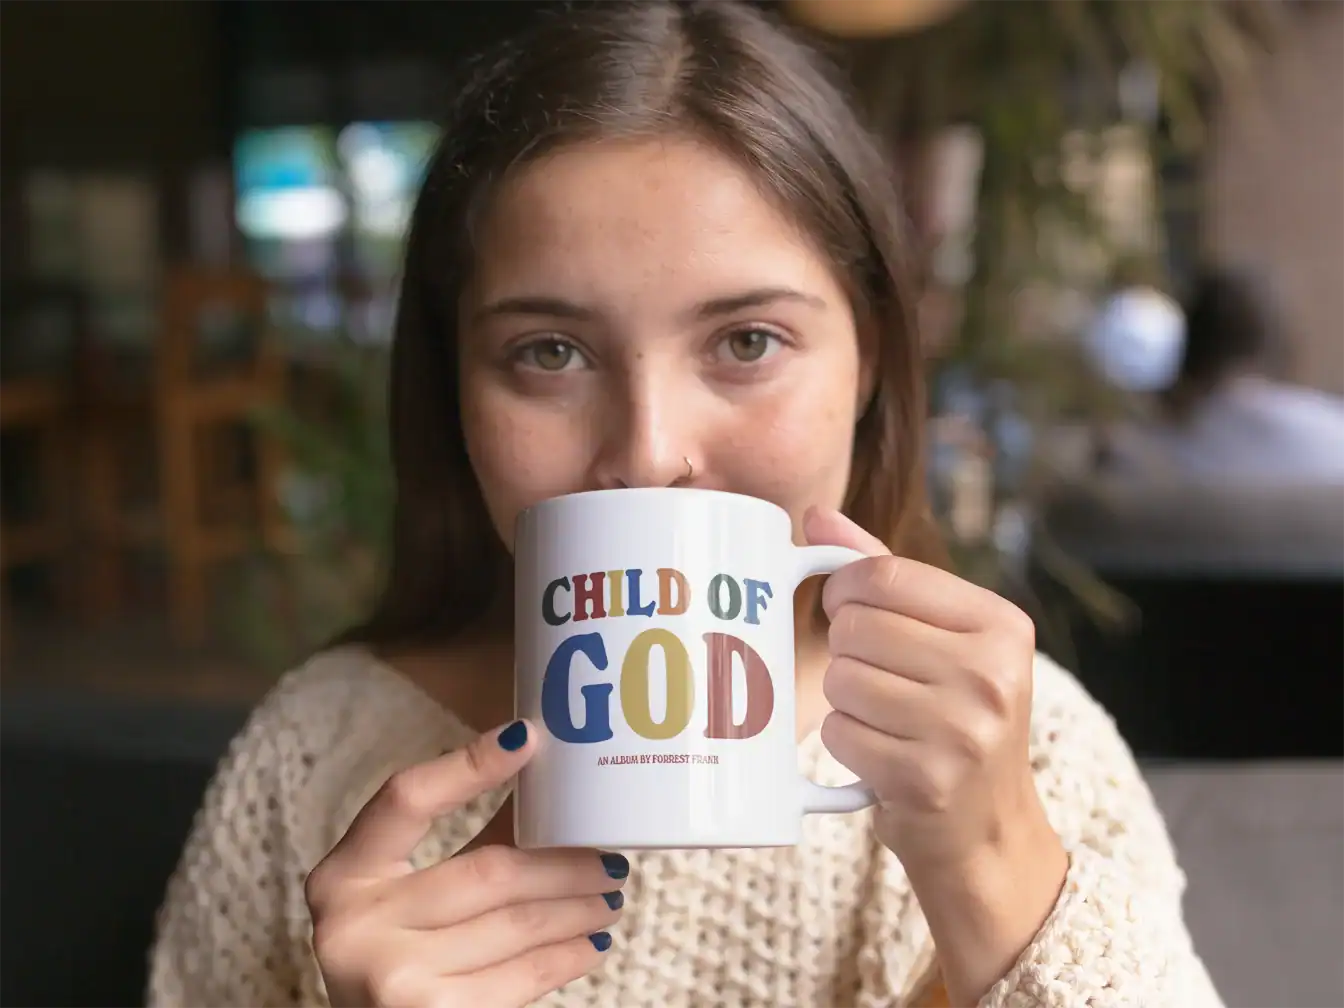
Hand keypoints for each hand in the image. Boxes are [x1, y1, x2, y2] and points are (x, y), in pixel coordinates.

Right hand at [305, 720, 627, 1007]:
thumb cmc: (398, 954)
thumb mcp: (404, 895)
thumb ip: (468, 842)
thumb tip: (545, 779)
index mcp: (344, 875)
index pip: (407, 798)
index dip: (468, 765)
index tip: (529, 738)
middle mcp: (356, 925)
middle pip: (487, 871)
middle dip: (562, 863)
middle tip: (609, 858)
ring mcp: (394, 977)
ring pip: (515, 925)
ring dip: (576, 908)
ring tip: (609, 897)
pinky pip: (522, 978)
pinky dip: (566, 956)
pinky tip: (591, 943)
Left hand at [806, 507, 1044, 869]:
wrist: (988, 828)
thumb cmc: (956, 715)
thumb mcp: (944, 636)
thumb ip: (883, 571)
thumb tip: (816, 518)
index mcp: (1002, 624)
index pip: (883, 573)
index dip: (845, 589)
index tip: (849, 608)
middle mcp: (992, 674)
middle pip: (855, 626)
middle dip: (847, 650)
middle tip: (877, 676)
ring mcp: (963, 730)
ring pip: (841, 678)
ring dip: (845, 699)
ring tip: (883, 716)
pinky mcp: (926, 779)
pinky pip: (838, 732)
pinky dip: (845, 741)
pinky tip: (879, 751)